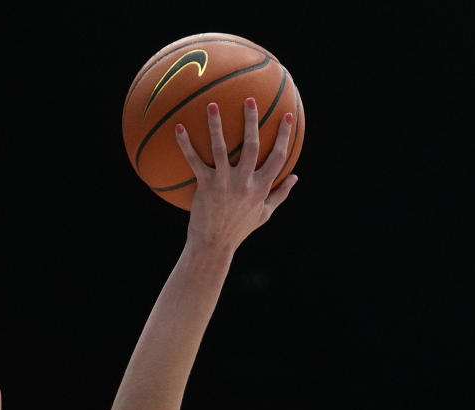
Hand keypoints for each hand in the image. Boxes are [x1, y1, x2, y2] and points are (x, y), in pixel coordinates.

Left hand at [178, 98, 297, 251]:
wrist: (214, 246)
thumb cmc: (239, 230)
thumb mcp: (264, 214)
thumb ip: (280, 194)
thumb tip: (296, 178)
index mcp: (261, 187)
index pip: (278, 157)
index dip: (284, 136)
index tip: (287, 117)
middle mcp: (244, 182)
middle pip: (252, 145)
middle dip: (252, 120)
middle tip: (250, 99)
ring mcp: (224, 183)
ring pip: (221, 148)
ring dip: (216, 125)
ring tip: (212, 104)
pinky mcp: (205, 186)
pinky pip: (194, 161)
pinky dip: (185, 144)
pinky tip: (178, 128)